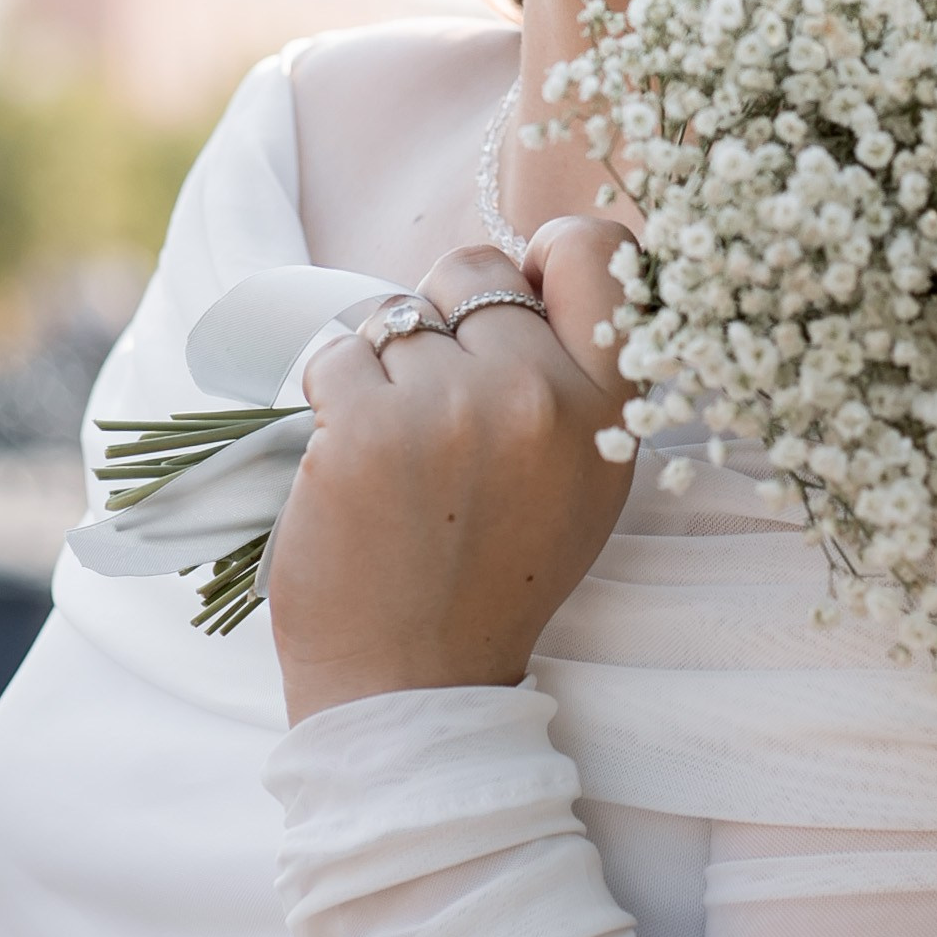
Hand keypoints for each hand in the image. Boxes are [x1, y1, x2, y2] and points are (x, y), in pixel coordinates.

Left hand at [266, 218, 637, 725]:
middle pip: (474, 269)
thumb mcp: (582, 481)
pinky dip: (330, 394)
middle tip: (436, 398)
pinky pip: (335, 351)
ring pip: (395, 313)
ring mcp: (449, 408)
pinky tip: (350, 456)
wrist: (412, 684)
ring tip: (396, 447)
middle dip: (444, 316)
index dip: (543, 258)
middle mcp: (538, 397)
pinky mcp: (364, 426)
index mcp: (606, 411)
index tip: (513, 300)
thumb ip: (578, 377)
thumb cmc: (491, 577)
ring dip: (381, 366)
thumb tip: (534, 264)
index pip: (596, 252)